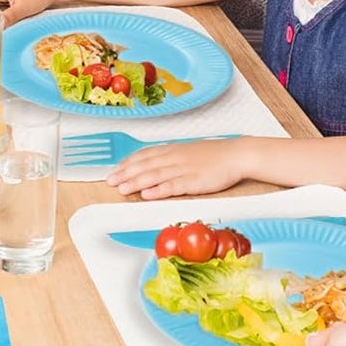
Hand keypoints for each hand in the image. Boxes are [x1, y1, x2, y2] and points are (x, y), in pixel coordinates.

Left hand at [108, 136, 248, 197]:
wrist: (236, 155)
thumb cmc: (213, 156)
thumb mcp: (187, 152)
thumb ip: (170, 158)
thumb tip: (154, 164)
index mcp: (172, 150)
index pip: (144, 155)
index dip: (127, 163)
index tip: (115, 170)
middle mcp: (174, 158)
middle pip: (145, 165)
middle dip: (125, 174)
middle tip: (110, 182)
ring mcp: (183, 169)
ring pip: (154, 176)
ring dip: (135, 182)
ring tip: (121, 189)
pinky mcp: (194, 182)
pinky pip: (173, 186)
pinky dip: (158, 190)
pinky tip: (147, 194)